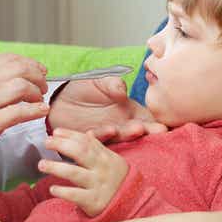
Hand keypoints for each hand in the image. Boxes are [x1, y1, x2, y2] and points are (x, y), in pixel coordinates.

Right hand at [0, 53, 48, 165]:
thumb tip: (15, 74)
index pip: (8, 59)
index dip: (29, 63)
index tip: (39, 70)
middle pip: (19, 69)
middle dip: (37, 76)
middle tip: (42, 86)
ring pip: (21, 87)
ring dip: (37, 93)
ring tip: (39, 100)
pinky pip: (19, 112)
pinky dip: (35, 110)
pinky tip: (41, 111)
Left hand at [38, 128, 127, 216]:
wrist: (131, 205)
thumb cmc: (116, 180)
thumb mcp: (111, 161)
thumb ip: (98, 148)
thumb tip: (87, 133)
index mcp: (105, 156)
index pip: (85, 141)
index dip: (69, 135)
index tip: (55, 132)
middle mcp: (101, 169)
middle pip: (79, 152)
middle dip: (61, 145)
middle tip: (46, 143)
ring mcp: (97, 185)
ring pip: (74, 173)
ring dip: (55, 167)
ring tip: (41, 164)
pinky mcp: (93, 202)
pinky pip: (75, 195)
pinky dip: (62, 191)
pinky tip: (52, 189)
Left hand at [47, 77, 166, 141]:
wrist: (59, 100)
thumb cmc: (84, 88)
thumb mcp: (99, 81)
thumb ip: (111, 84)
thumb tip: (122, 89)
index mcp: (129, 111)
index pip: (147, 118)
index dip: (155, 123)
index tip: (162, 126)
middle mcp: (121, 125)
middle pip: (137, 130)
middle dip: (144, 131)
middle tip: (147, 128)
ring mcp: (106, 134)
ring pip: (118, 136)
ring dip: (125, 133)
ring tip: (131, 128)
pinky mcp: (90, 140)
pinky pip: (96, 139)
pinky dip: (100, 136)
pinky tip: (102, 131)